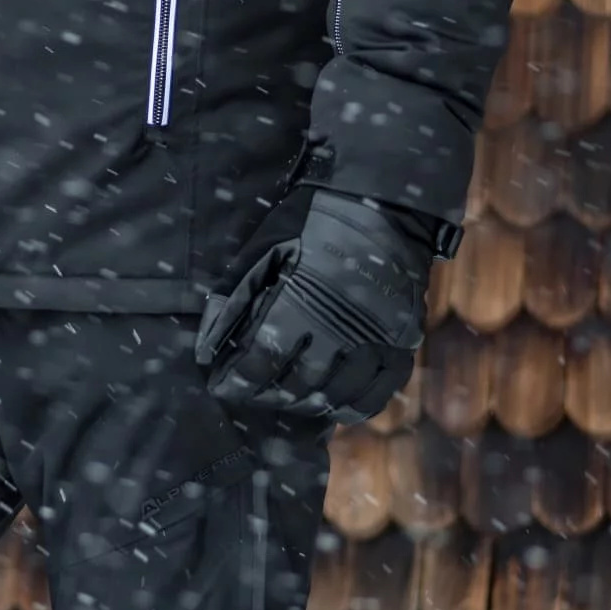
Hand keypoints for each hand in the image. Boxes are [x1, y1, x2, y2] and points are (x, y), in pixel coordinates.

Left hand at [196, 193, 450, 425]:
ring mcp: (378, 339)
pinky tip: (332, 404)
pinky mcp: (404, 342)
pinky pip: (379, 391)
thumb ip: (233, 302)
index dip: (237, 381)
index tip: (221, 386)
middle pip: (298, 383)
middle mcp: (342, 328)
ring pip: (338, 394)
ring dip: (305, 403)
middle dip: (267, 395)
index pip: (261, 361)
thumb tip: (206, 350)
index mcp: (301, 303)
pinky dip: (353, 405)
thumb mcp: (263, 253)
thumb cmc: (311, 224)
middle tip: (251, 393)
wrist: (382, 204)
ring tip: (285, 399)